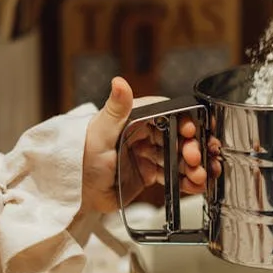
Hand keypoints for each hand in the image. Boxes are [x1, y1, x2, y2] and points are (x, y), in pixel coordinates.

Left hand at [82, 77, 206, 213]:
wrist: (72, 190)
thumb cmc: (80, 156)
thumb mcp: (100, 132)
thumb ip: (115, 109)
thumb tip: (119, 82)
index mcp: (134, 118)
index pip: (167, 114)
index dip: (184, 121)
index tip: (192, 131)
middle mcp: (143, 134)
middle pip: (177, 137)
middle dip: (192, 148)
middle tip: (195, 159)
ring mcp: (147, 154)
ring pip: (177, 158)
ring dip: (193, 166)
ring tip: (200, 176)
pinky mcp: (147, 173)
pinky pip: (171, 176)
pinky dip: (185, 182)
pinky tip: (195, 186)